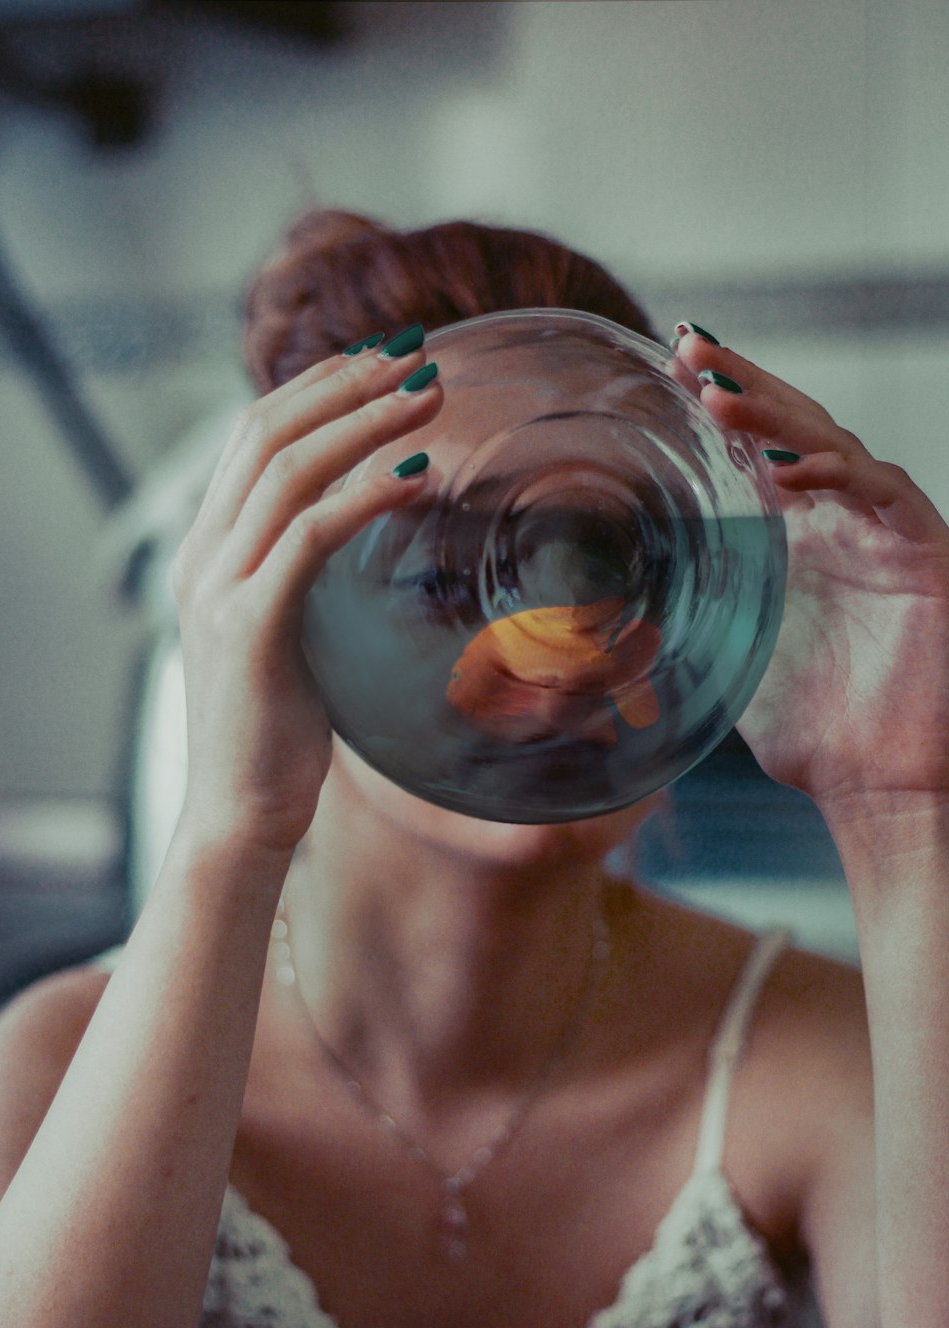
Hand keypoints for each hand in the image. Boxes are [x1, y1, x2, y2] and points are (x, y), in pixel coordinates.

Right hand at [171, 336, 442, 858]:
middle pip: (267, 433)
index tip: (380, 361)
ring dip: (364, 423)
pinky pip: (309, 538)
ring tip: (428, 397)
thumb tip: (364, 528)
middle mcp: (200, 557)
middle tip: (416, 354)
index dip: (317, 388)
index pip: (254, 438)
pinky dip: (364, 497)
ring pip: (289, 472)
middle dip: (345, 383)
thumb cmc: (276, 731)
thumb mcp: (286, 632)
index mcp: (206, 551)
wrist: (239, 813)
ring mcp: (216, 589)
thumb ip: (303, 574)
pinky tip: (416, 478)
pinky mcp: (246, 627)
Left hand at [673, 323, 948, 814]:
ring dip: (777, 419)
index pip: (758, 449)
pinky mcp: (927, 554)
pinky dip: (839, 474)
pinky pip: (885, 495)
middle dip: (743, 383)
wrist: (877, 786)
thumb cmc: (811, 732)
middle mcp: (842, 522)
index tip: (669, 362)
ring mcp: (886, 532)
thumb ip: (691, 610)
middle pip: (793, 428)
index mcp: (799, 536)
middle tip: (690, 346)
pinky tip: (791, 467)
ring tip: (718, 397)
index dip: (721, 402)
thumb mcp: (730, 654)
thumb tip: (606, 603)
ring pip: (834, 448)